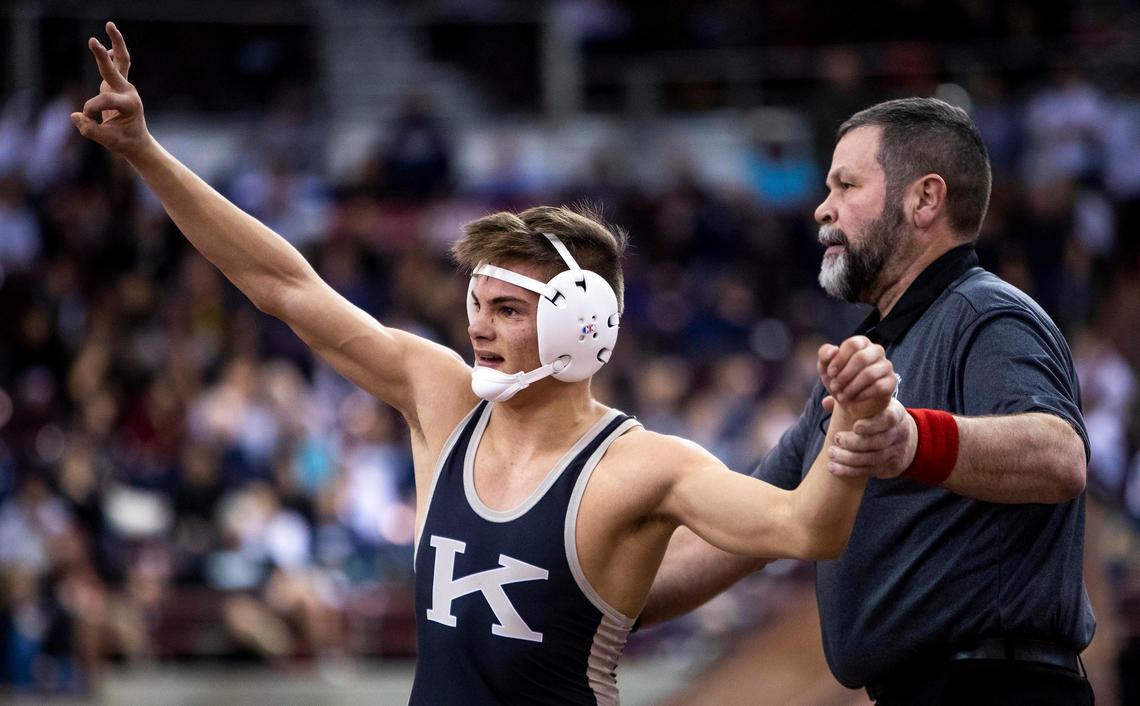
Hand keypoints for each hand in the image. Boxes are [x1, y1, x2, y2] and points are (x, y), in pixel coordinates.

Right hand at [70, 22, 152, 159]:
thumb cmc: (123, 142)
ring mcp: (125, 87)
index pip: (102, 100)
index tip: (87, 119)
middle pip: (116, 69)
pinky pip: (118, 64)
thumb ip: (90, 130)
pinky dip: (113, 51)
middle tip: (91, 41)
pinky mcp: (119, 85)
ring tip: (110, 24)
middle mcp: (129, 92)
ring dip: (115, 41)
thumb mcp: (108, 141)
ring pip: (122, 60)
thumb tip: (75, 115)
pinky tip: (108, 41)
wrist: (137, 143)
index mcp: (130, 106)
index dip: (90, 110)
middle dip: (102, 56)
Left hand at [817, 335, 894, 418]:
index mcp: (861, 343)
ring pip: (870, 374)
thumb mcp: (826, 367)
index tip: (830, 373)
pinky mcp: (891, 382)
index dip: (839, 359)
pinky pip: (879, 387)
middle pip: (862, 358)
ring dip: (851, 387)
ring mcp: (886, 366)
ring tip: (842, 396)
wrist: (850, 401)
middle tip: (834, 387)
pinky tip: (854, 398)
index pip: (853, 344)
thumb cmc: (839, 379)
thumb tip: (833, 350)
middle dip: (844, 375)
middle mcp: (876, 351)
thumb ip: (824, 354)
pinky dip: (862, 394)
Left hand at [827, 397, 917, 478]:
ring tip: (831, 453)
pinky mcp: (887, 467)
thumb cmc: (880, 415)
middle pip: (878, 442)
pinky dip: (848, 470)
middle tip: (836, 438)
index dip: (872, 425)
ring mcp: (894, 452)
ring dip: (848, 458)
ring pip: (872, 459)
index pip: (888, 420)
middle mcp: (898, 434)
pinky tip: (832, 467)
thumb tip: (826, 402)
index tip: (855, 427)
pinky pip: (868, 471)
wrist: (904, 438)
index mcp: (896, 414)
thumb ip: (851, 402)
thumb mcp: (874, 405)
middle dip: (854, 443)